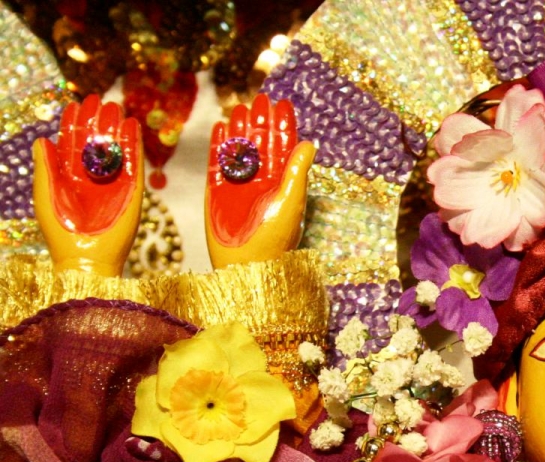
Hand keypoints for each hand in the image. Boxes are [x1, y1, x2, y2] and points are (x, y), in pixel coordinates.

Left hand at [32, 95, 142, 276]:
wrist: (85, 257)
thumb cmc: (59, 231)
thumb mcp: (45, 195)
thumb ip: (45, 168)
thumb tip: (42, 139)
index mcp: (70, 176)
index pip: (73, 143)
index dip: (74, 124)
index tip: (76, 104)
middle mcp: (92, 177)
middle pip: (95, 142)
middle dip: (96, 121)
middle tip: (99, 100)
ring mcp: (113, 183)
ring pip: (114, 148)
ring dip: (114, 128)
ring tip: (114, 107)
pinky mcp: (132, 190)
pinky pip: (134, 163)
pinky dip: (134, 144)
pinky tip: (131, 127)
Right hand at [205, 94, 314, 269]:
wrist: (247, 263)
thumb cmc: (275, 238)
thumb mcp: (291, 201)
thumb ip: (297, 171)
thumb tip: (310, 143)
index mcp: (282, 182)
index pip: (283, 147)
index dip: (283, 126)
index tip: (282, 104)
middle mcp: (261, 180)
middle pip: (260, 144)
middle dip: (261, 121)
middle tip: (260, 98)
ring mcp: (239, 184)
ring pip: (239, 149)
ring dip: (240, 129)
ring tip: (240, 107)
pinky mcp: (217, 191)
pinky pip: (218, 163)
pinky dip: (219, 146)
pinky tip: (221, 127)